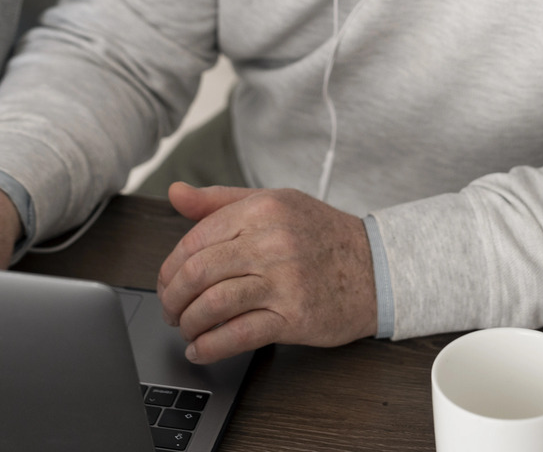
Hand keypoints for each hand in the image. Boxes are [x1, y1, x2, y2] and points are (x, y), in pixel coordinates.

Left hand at [157, 183, 378, 363]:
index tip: (166, 283)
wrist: (376, 268)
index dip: (171, 267)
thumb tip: (175, 192)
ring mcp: (284, 280)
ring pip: (214, 305)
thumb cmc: (321, 235)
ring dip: (189, 323)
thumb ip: (220, 201)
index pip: (196, 239)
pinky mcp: (295, 316)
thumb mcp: (274, 203)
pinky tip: (200, 349)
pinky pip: (239, 334)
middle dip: (173, 297)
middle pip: (199, 272)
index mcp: (262, 208)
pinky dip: (210, 346)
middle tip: (169, 309)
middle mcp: (272, 241)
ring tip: (185, 329)